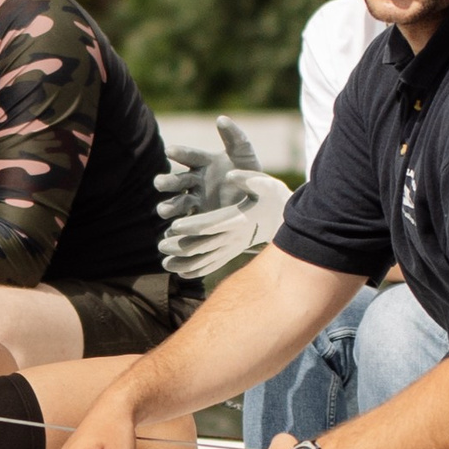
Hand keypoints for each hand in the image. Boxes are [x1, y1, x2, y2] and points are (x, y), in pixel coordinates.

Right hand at [152, 116, 263, 220]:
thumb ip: (235, 137)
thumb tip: (221, 118)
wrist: (260, 204)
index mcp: (204, 162)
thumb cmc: (251, 175)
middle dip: (167, 182)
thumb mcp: (245, 155)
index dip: (180, 153)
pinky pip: (184, 222)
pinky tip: (171, 232)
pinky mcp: (198, 219)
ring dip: (168, 206)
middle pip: (177, 180)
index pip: (189, 155)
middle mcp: (195, 181)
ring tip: (163, 211)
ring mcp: (195, 200)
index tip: (170, 150)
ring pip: (176, 202)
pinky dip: (176, 228)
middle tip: (159, 184)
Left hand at [159, 169, 289, 278]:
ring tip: (164, 264)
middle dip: (181, 246)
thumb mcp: (268, 184)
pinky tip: (181, 274)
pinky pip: (213, 265)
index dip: (193, 225)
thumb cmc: (274, 198)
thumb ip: (250, 179)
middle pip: (203, 244)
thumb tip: (231, 174)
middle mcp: (233, 236)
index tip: (174, 226)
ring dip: (184, 263)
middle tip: (160, 245)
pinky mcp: (232, 253)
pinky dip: (197, 270)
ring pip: (206, 259)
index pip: (212, 224)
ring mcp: (232, 247)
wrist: (287, 222)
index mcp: (238, 219)